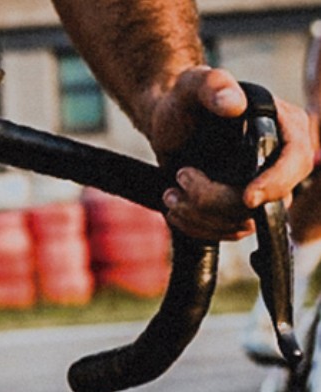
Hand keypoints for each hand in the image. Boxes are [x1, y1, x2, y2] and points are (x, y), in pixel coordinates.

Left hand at [143, 66, 312, 239]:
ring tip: (171, 192)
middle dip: (217, 200)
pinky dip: (195, 227)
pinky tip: (174, 207)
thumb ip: (213, 86)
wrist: (166, 125)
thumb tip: (234, 103)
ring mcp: (259, 187)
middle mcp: (278, 160)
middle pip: (268, 202)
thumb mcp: (193, 85)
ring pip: (242, 224)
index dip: (276, 183)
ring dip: (199, 215)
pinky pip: (225, 233)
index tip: (247, 197)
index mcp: (284, 126)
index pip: (297, 161)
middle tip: (181, 178)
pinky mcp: (237, 209)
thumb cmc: (184, 100)